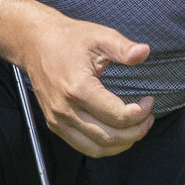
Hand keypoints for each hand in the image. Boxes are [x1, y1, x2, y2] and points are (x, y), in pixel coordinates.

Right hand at [20, 17, 152, 156]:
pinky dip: (105, 146)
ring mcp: (58, 120)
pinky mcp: (55, 124)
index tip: (149, 101)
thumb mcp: (99, 36)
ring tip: (138, 127)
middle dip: (136, 131)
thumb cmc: (69, 39)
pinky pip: (83, 147)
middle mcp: (66, 109)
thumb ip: (122, 47)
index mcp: (78, 88)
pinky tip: (119, 134)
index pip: (117, 115)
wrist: (35, 43)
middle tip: (148, 117)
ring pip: (97, 148)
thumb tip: (144, 52)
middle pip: (110, 136)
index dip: (140, 113)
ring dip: (123, 143)